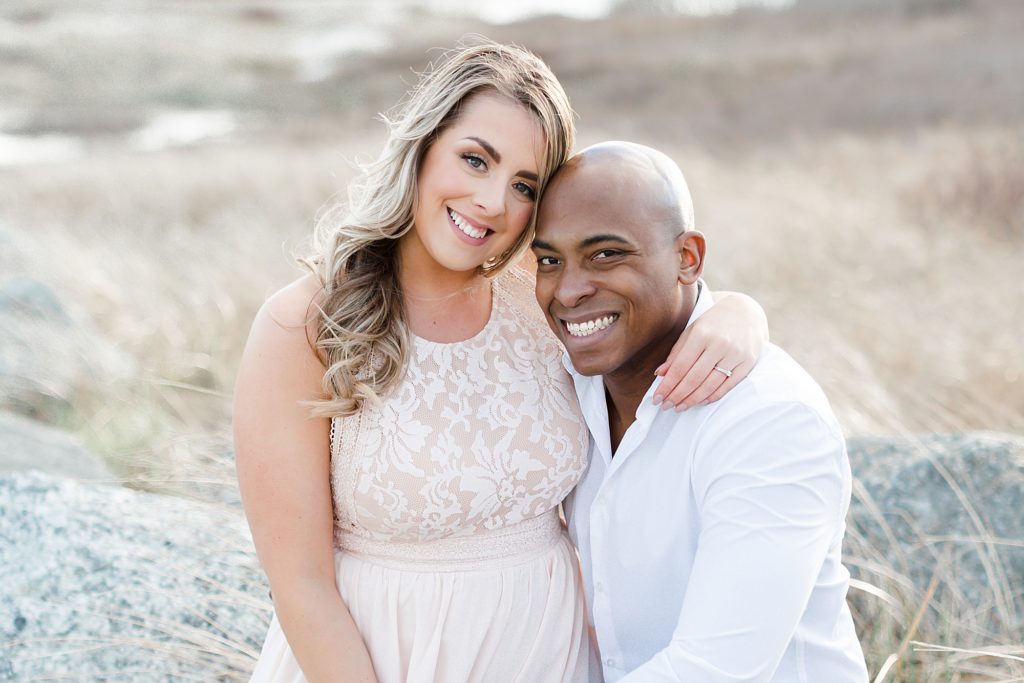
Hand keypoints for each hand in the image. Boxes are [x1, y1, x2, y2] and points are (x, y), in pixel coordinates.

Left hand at [651, 291, 767, 409]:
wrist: (745, 312)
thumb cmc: (713, 323)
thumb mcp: (691, 331)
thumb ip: (677, 352)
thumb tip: (660, 374)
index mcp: (701, 334)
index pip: (680, 366)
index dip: (667, 385)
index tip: (657, 398)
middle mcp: (719, 344)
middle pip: (694, 378)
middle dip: (677, 395)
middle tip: (666, 406)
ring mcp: (736, 354)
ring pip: (711, 384)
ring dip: (693, 399)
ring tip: (680, 407)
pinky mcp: (748, 362)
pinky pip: (728, 385)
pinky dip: (713, 396)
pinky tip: (700, 402)